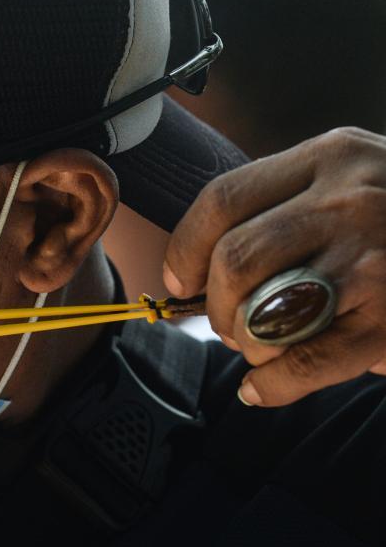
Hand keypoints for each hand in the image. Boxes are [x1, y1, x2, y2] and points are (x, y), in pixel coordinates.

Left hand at [163, 127, 385, 406]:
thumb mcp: (356, 178)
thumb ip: (289, 205)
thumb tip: (202, 270)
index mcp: (331, 157)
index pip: (223, 200)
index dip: (185, 249)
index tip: (180, 280)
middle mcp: (351, 201)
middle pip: (235, 258)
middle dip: (216, 304)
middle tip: (226, 323)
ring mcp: (376, 260)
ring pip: (263, 311)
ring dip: (243, 342)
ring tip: (255, 346)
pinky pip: (306, 361)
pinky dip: (271, 384)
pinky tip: (262, 389)